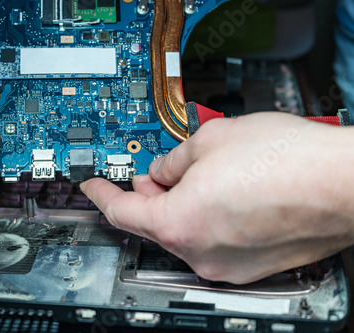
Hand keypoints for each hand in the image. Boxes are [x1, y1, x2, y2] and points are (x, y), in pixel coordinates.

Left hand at [81, 112, 353, 283]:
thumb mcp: (210, 139)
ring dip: (179, 205)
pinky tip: (222, 194)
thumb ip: (172, 159)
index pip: (120, 211)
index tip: (91, 187)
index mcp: (178, 223)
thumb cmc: (289, 162)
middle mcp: (199, 252)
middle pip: (153, 223)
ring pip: (183, 232)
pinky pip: (210, 241)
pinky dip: (204, 218)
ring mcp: (226, 265)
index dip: (100, 194)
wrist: (346, 183)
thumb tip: (163, 170)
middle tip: (153, 173)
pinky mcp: (250, 266)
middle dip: (147, 196)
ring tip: (199, 176)